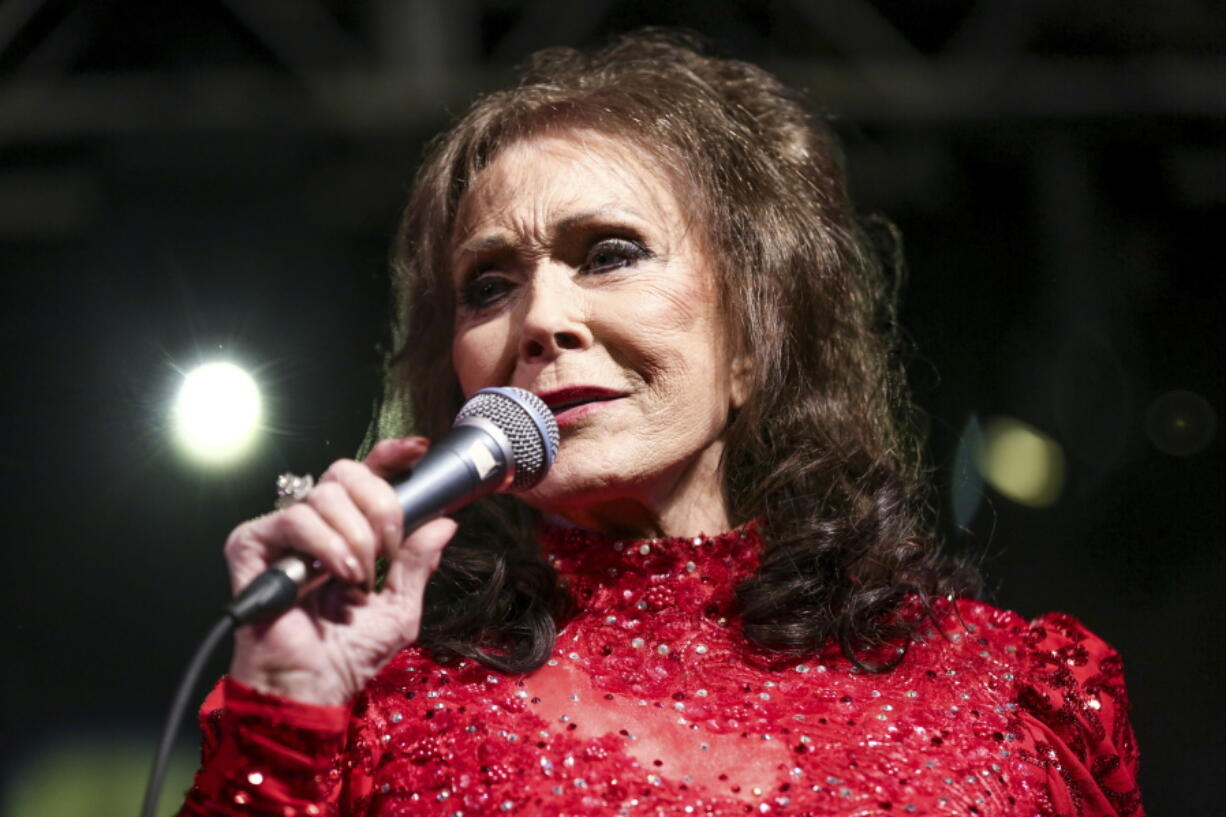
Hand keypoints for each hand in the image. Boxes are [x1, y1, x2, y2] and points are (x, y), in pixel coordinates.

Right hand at [225, 438, 456, 705]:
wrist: (311, 687)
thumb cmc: (349, 654)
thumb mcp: (400, 607)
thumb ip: (417, 562)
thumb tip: (444, 522)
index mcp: (348, 532)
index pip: (366, 476)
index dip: (390, 455)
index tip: (417, 449)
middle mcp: (314, 525)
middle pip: (347, 472)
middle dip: (380, 505)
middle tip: (387, 548)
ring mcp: (280, 533)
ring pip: (325, 494)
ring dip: (354, 538)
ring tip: (357, 578)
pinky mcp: (250, 544)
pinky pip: (293, 518)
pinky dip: (324, 544)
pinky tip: (334, 575)